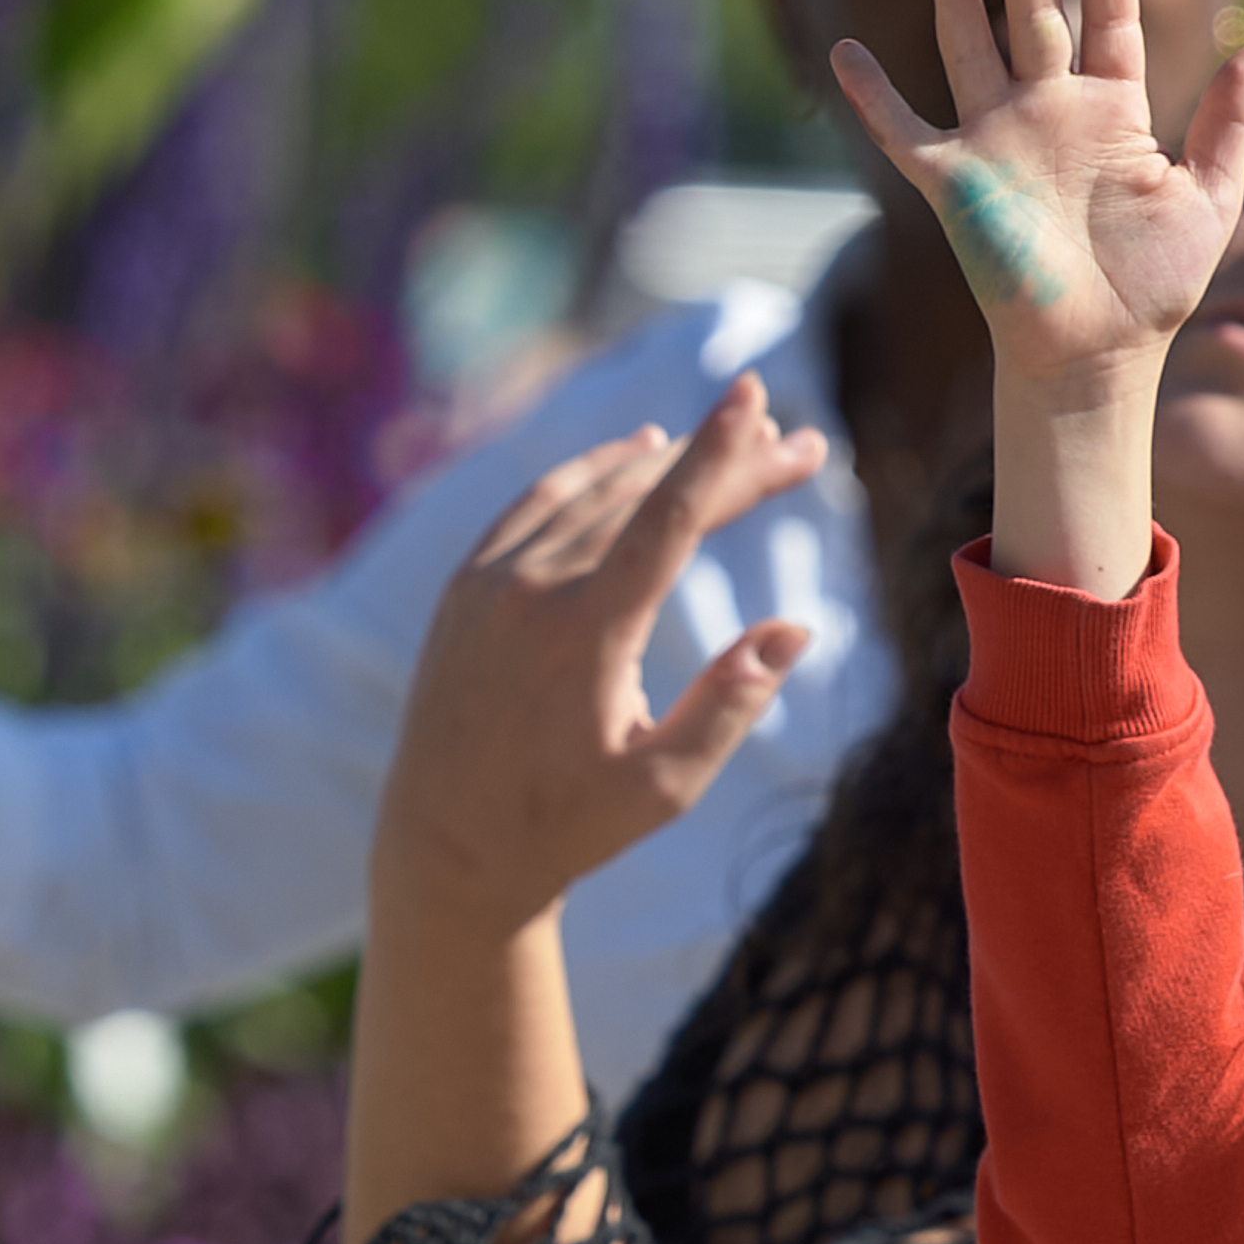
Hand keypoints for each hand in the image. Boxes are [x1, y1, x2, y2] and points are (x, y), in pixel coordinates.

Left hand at [371, 381, 824, 937]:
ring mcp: (489, 582)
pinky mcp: (465, 588)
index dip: (719, 455)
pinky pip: (536, 504)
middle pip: (645, 497)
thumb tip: (792, 630)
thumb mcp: (662, 787)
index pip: (667, 518)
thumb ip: (729, 706)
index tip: (757, 396)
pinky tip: (635, 455)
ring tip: (735, 437)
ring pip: (591, 491)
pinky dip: (592, 473)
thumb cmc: (566, 827)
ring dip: (666, 462)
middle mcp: (530, 591)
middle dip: (726, 463)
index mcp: (585, 633)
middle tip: (799, 443)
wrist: (445, 847)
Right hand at [831, 0, 1243, 382]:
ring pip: (971, 50)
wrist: (1097, 355)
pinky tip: (844, 52)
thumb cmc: (1154, 288)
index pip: (1108, 22)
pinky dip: (872, 96)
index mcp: (1111, 114)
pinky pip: (905, 132)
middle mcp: (1049, 117)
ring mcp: (998, 145)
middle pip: (1034, 16)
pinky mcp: (957, 184)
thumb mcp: (1208, 197)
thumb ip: (1228, 124)